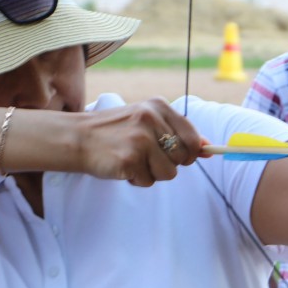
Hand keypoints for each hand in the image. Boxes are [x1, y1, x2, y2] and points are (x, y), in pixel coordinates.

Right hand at [73, 100, 204, 186]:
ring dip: (152, 173)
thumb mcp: (147, 121)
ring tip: (133, 160)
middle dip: (168, 164)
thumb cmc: (116, 132)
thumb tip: (209, 149)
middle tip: (146, 156)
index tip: (175, 155)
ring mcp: (140, 140)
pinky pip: (148, 181)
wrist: (78, 137)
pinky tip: (122, 166)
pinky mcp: (129, 159)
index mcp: (158, 106)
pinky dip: (136, 180)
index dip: (188, 153)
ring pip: (168, 173)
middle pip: (183, 158)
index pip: (192, 138)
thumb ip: (177, 132)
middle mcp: (150, 119)